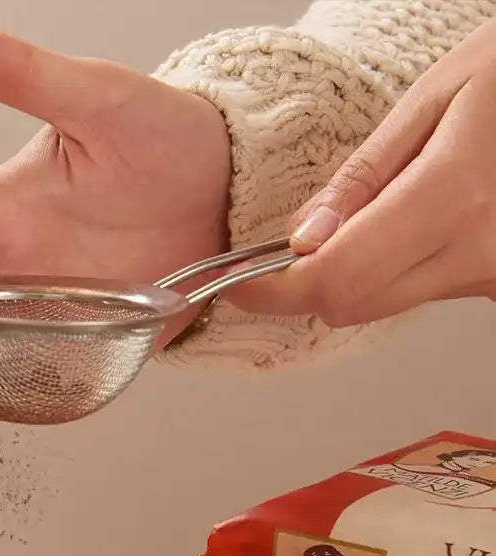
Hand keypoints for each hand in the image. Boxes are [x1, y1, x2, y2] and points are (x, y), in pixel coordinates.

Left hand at [225, 18, 495, 326]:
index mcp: (455, 197)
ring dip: (355, 274)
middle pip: (351, 305)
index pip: (334, 279)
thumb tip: (302, 239)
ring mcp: (494, 275)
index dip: (272, 291)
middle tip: (283, 253)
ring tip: (378, 211)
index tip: (238, 282)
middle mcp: (479, 251)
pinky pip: (424, 292)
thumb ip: (363, 178)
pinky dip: (397, 269)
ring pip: (386, 302)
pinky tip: (417, 223)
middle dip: (304, 286)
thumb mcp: (434, 98)